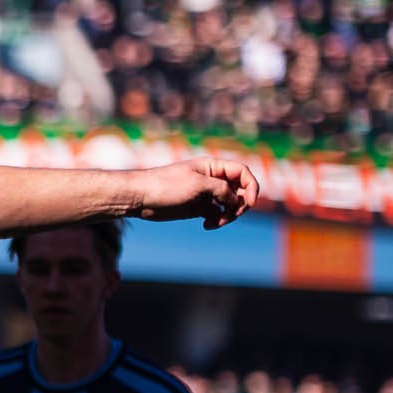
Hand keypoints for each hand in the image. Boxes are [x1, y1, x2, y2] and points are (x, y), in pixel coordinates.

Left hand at [133, 158, 260, 229]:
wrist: (141, 198)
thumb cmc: (166, 186)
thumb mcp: (198, 185)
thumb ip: (222, 190)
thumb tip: (237, 202)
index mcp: (214, 167)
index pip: (243, 173)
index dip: (252, 187)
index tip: (250, 203)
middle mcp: (212, 179)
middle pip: (240, 191)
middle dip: (240, 205)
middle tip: (230, 216)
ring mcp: (206, 194)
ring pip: (230, 205)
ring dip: (229, 215)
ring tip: (215, 223)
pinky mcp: (198, 208)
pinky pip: (217, 214)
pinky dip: (217, 221)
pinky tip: (206, 225)